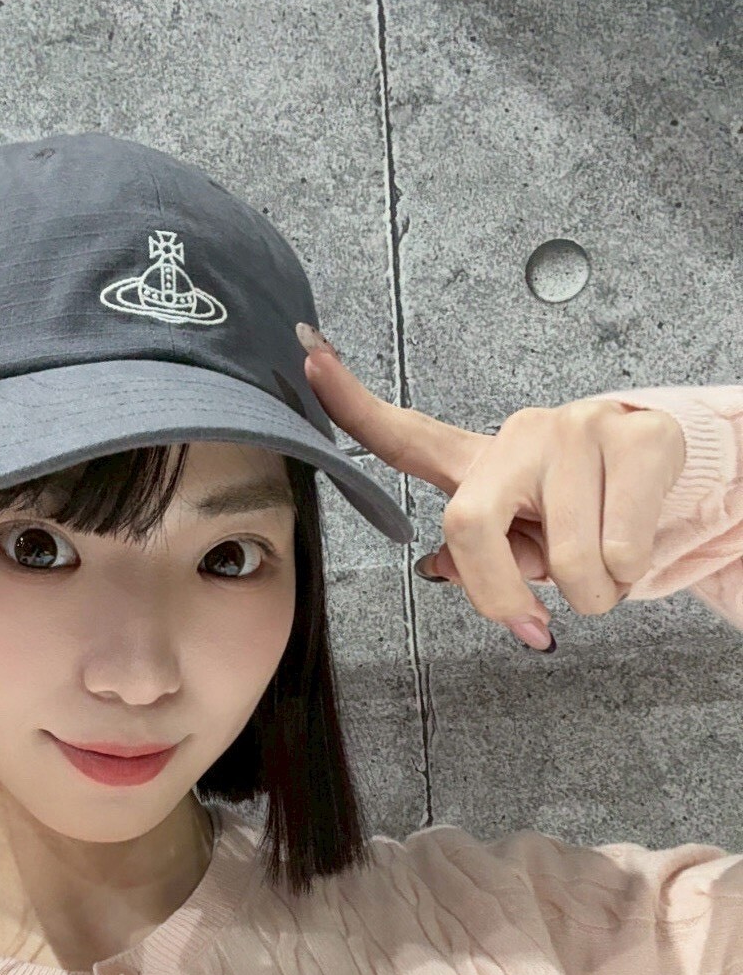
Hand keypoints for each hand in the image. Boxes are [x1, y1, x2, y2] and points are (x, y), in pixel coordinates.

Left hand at [298, 333, 686, 647]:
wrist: (666, 477)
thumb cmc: (577, 516)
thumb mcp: (516, 543)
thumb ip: (472, 558)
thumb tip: (437, 569)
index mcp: (477, 461)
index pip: (403, 435)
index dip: (352, 402)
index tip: (307, 356)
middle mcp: (519, 435)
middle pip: (469, 528)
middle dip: (502, 595)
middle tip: (533, 619)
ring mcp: (577, 430)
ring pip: (567, 560)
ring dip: (589, 593)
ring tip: (597, 565)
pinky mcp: (637, 440)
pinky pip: (618, 550)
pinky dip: (625, 576)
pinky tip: (629, 547)